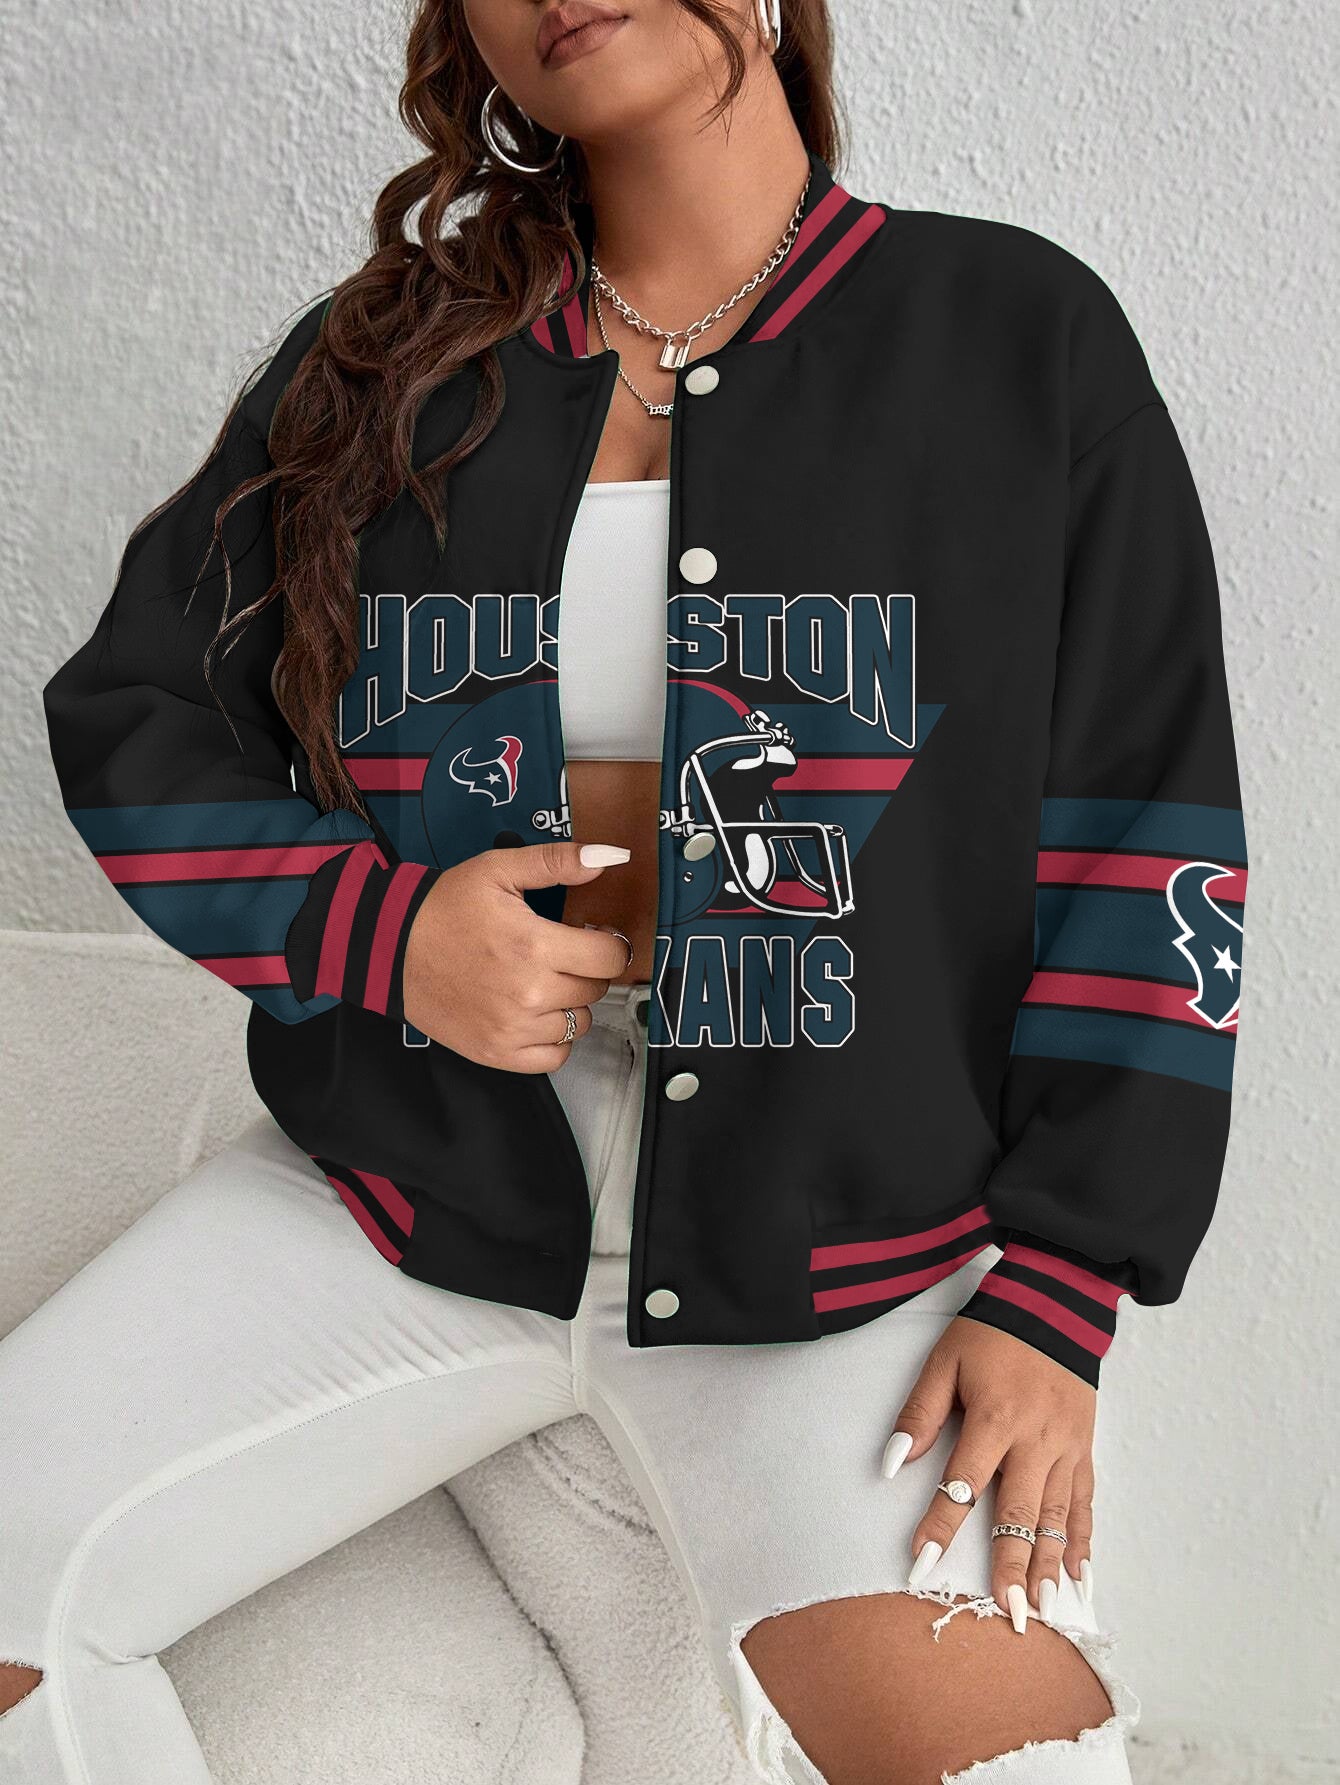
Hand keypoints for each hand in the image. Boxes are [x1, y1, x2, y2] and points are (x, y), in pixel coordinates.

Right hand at [401, 841, 630, 1070]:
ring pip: (580, 1024)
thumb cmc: (445, 908)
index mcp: (534, 945)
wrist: (390, 948)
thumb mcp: (498, 869)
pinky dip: (554, 1040)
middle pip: (596, 989)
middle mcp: (528, 993)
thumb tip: (612, 856)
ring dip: (571, 1004)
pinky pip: (555, 1058)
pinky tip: (536, 1015)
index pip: (611, 957)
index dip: (609, 943)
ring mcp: (513, 1029)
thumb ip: (558, 862)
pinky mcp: (497, 1053)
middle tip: (559, 955)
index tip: (591, 937)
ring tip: (543, 982)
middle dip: (586, 969)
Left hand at [882, 1316, 1095, 1631]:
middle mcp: (1036, 1439)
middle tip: (1008, 1615)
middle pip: (1019, 1514)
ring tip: (1043, 1609)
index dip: (941, 1525)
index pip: (963, 1483)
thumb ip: (920, 1413)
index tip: (922, 1565)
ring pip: (1056, 1517)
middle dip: (1011, 1568)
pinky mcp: (1085, 1446)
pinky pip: (1085, 1501)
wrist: (1055, 1303)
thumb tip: (894, 1464)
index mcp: (996, 1417)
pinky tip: (1079, 1574)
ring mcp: (1066, 1446)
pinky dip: (1082, 1539)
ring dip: (1048, 1566)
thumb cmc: (993, 1331)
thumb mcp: (945, 1359)